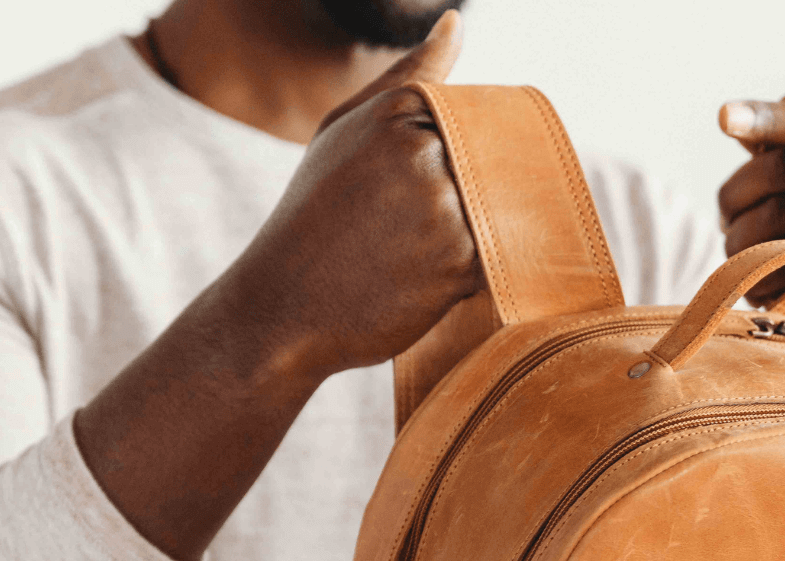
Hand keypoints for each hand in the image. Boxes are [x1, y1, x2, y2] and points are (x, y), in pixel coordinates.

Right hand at [224, 10, 479, 380]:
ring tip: (410, 253)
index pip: (475, 117)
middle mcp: (425, 154)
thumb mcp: (346, 130)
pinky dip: (469, 271)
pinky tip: (421, 278)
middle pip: (495, 165)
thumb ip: (409, 77)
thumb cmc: (315, 216)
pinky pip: (496, 259)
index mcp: (399, 112)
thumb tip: (456, 24)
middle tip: (418, 228)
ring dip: (473, 235)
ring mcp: (445, 210)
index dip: (462, 154)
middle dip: (473, 195)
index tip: (423, 188)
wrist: (284, 307)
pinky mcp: (459, 265)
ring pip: (500, 214)